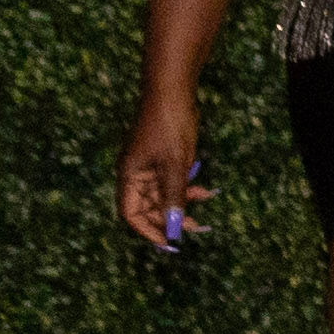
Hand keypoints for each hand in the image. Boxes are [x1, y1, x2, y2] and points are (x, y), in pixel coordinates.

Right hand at [117, 88, 205, 248]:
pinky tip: (204, 190)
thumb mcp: (174, 165)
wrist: (173, 92)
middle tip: (195, 226)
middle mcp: (136, 174)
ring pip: (164, 195)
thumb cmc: (169, 126)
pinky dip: (187, 188)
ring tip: (203, 203)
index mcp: (129, 176)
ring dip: (182, 203)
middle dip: (170, 218)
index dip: (148, 230)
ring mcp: (150, 167)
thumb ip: (173, 195)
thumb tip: (173, 225)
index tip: (169, 242)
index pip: (131, 213)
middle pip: (149, 207)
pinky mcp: (164, 159)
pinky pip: (173, 182)